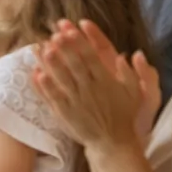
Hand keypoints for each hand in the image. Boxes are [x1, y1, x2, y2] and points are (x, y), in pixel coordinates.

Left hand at [32, 19, 153, 151]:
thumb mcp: (134, 93)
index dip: (79, 43)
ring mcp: (76, 101)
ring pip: (61, 78)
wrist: (113, 143)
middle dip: (64, 48)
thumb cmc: (124, 115)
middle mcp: (90, 89)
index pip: (91, 58)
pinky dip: (44, 85)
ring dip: (51, 63)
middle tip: (53, 33)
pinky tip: (36, 72)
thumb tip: (127, 53)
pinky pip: (53, 97)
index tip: (70, 29)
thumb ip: (130, 72)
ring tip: (40, 47)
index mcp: (106, 81)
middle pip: (74, 65)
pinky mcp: (65, 113)